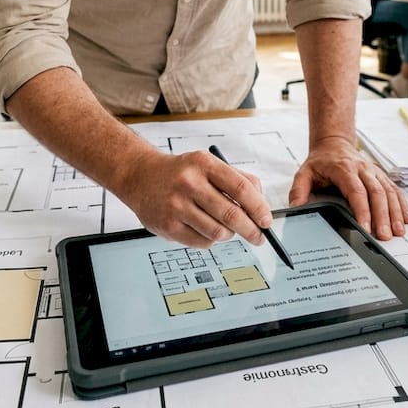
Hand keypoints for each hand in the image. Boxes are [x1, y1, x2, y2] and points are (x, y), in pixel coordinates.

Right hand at [116, 150, 271, 247]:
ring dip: (228, 235)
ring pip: (218, 232)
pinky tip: (203, 229)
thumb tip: (261, 205)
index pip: (240, 187)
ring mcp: (176, 206)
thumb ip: (237, 179)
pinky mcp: (167, 226)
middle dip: (251, 230)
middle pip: (231, 214)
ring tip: (225, 229)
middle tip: (259, 237)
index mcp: (204, 164)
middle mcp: (189, 183)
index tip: (267, 220)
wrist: (140, 177)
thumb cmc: (181, 173)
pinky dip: (210, 240)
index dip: (259, 207)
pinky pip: (201, 243)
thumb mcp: (207, 165)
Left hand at [288, 137, 407, 239]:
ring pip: (388, 192)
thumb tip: (296, 210)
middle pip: (376, 193)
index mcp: (344, 169)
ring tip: (398, 231)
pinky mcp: (381, 176)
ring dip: (395, 212)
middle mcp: (362, 169)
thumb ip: (299, 191)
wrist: (334, 144)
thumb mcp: (304, 173)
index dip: (362, 210)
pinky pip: (394, 189)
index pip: (356, 191)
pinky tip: (406, 218)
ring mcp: (374, 172)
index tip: (365, 227)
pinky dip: (402, 204)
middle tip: (385, 236)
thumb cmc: (321, 162)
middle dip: (382, 216)